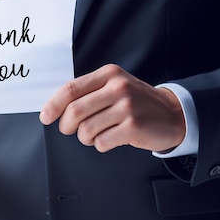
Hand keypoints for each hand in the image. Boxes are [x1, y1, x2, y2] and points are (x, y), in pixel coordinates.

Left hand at [39, 64, 185, 152]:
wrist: (173, 113)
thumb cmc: (136, 101)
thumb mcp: (114, 86)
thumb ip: (88, 91)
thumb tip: (54, 105)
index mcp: (109, 74)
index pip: (71, 89)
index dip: (53, 105)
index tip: (45, 116)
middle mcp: (118, 87)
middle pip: (75, 111)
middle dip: (65, 125)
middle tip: (68, 129)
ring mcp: (127, 107)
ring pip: (86, 129)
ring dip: (84, 137)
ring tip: (94, 134)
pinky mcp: (134, 127)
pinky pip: (101, 142)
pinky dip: (99, 144)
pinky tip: (109, 139)